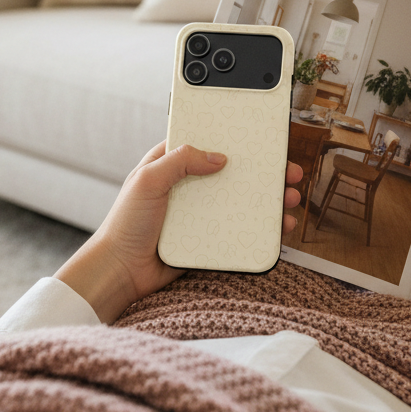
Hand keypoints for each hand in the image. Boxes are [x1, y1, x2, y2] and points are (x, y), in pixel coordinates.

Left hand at [56, 142, 303, 322]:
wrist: (120, 272)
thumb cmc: (124, 224)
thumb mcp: (147, 181)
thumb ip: (179, 161)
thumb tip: (217, 156)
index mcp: (171, 164)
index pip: (208, 144)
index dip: (236, 140)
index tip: (263, 139)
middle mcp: (188, 186)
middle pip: (233, 173)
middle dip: (263, 171)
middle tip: (288, 171)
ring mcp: (200, 213)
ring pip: (241, 201)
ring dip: (268, 199)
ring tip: (290, 199)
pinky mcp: (207, 239)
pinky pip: (239, 229)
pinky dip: (260, 227)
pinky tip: (278, 227)